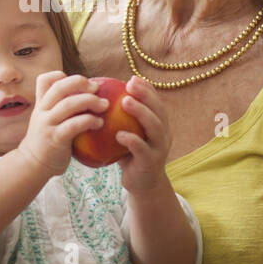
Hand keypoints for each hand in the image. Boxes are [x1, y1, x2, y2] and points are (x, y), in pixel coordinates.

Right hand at [16, 71, 107, 177]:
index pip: (45, 80)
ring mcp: (47, 124)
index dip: (61, 75)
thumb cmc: (47, 143)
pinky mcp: (55, 139)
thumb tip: (89, 97)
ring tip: (105, 105)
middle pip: (59, 87)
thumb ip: (61, 110)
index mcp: (41, 104)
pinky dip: (89, 121)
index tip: (79, 83)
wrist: (31, 166)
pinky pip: (73, 125)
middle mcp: (42, 111)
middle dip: (80, 82)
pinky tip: (99, 123)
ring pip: (68, 104)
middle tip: (97, 88)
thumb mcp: (48, 121)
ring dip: (90, 101)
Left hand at [115, 75, 171, 195]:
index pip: (156, 101)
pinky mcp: (151, 163)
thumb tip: (99, 97)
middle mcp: (164, 134)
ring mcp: (160, 148)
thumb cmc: (129, 155)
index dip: (147, 89)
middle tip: (129, 85)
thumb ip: (120, 118)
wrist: (142, 184)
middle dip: (145, 95)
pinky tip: (119, 134)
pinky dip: (132, 140)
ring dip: (140, 112)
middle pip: (158, 110)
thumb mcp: (127, 134)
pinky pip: (143, 149)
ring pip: (154, 127)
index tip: (132, 78)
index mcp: (160, 124)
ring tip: (124, 102)